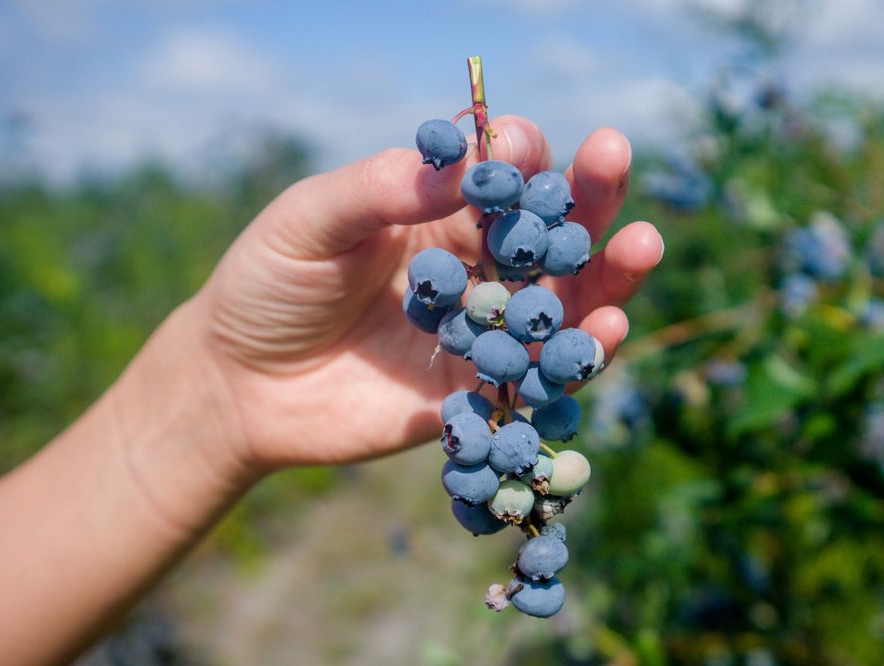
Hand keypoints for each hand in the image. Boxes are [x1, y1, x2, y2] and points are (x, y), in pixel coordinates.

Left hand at [191, 115, 663, 469]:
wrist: (242, 387)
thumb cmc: (268, 286)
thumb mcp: (309, 222)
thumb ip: (377, 190)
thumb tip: (460, 162)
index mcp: (435, 211)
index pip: (496, 171)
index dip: (516, 152)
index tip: (518, 146)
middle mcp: (473, 263)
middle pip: (548, 228)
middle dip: (587, 195)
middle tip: (615, 157)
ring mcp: (484, 327)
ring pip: (561, 297)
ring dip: (607, 272)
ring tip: (642, 243)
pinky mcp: (483, 386)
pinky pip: (541, 370)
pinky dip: (580, 351)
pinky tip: (608, 328)